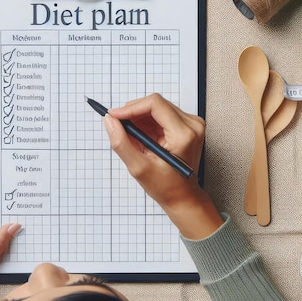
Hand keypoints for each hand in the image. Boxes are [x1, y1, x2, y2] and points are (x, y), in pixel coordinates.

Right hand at [105, 94, 222, 238]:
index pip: (154, 104)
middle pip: (155, 104)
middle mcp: (191, 125)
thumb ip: (121, 142)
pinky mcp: (186, 124)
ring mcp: (191, 123)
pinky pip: (160, 114)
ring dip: (139, 118)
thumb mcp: (139, 168)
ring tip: (130, 136)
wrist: (183, 196)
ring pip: (156, 107)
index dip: (131, 107)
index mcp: (184, 134)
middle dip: (133, 113)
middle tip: (118, 126)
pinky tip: (141, 137)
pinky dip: (146, 122)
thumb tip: (110, 121)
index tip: (114, 115)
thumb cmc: (167, 186)